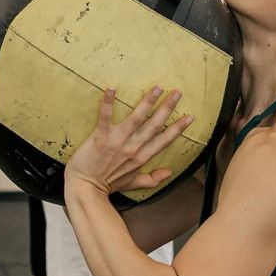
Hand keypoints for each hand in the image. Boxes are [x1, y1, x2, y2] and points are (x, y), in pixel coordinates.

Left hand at [67, 85, 189, 198]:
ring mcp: (117, 141)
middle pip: (154, 125)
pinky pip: (105, 117)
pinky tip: (112, 88)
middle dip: (167, 108)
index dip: (178, 128)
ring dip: (147, 102)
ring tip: (158, 87)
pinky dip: (108, 102)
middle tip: (177, 92)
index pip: (164, 140)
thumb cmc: (107, 184)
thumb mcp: (132, 184)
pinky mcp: (101, 137)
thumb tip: (170, 172)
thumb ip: (152, 179)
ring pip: (136, 118)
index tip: (190, 116)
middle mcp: (133, 147)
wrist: (85, 188)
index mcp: (141, 158)